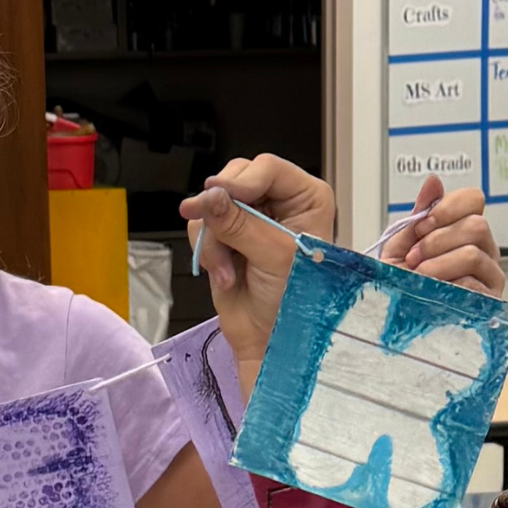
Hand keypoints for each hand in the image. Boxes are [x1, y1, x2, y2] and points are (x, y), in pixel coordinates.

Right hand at [181, 154, 335, 360]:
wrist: (271, 338)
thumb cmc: (294, 302)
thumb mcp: (273, 256)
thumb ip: (238, 223)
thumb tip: (209, 196)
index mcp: (307, 198)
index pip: (268, 169)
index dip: (242, 181)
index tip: (221, 196)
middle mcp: (280, 202)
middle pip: (235, 179)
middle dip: (224, 215)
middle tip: (224, 238)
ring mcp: (250, 217)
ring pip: (211, 202)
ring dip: (214, 239)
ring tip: (229, 269)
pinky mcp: (227, 234)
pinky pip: (200, 224)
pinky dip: (206, 250)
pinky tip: (224, 272)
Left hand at [378, 178, 505, 296]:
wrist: (396, 315)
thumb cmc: (401, 282)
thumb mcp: (402, 245)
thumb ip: (419, 215)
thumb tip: (433, 181)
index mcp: (466, 230)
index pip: (473, 199)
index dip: (447, 208)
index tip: (422, 227)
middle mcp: (484, 249)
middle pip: (477, 225)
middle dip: (437, 241)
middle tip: (415, 257)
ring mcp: (490, 275)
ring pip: (473, 254)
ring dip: (438, 264)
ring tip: (419, 276)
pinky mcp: (490, 301)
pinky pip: (473, 284)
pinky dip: (447, 286)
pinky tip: (433, 292)